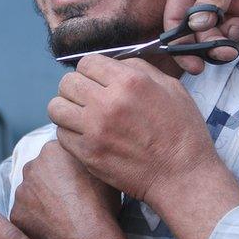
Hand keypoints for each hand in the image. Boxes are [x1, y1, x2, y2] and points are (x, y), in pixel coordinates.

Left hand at [10, 141, 121, 238]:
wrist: (86, 235)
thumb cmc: (99, 203)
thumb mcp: (102, 171)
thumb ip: (88, 160)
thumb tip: (88, 160)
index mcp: (52, 150)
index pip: (56, 155)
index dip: (68, 169)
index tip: (76, 182)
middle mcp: (31, 167)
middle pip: (40, 173)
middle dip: (51, 184)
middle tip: (68, 200)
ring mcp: (20, 192)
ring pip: (31, 195)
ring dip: (41, 203)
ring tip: (61, 217)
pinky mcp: (16, 215)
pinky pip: (26, 216)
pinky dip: (36, 222)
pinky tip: (52, 230)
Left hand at [47, 55, 225, 202]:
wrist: (182, 176)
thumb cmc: (182, 132)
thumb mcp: (171, 88)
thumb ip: (139, 69)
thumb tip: (114, 64)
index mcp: (130, 82)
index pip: (87, 62)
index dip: (91, 69)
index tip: (97, 79)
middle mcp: (108, 103)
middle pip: (67, 82)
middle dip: (76, 87)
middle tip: (87, 97)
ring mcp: (95, 130)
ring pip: (56, 107)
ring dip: (67, 109)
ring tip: (80, 115)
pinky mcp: (88, 154)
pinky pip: (61, 134)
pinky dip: (70, 132)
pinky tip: (85, 135)